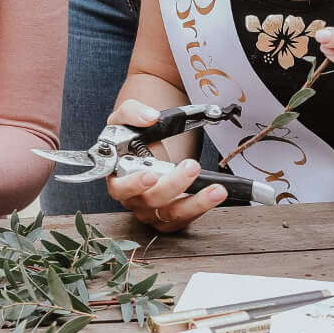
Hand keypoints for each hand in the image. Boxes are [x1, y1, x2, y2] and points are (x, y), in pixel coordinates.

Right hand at [102, 99, 226, 231]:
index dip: (133, 185)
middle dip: (173, 184)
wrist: (149, 148)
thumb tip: (149, 117)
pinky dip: (202, 208)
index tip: (150, 174)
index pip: (120, 188)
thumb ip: (132, 113)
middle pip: (150, 200)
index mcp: (118, 177)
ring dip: (196, 202)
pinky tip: (214, 195)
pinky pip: (185, 219)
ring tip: (216, 189)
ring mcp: (153, 211)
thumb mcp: (125, 119)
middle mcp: (134, 199)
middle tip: (191, 166)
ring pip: (172, 214)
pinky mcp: (171, 218)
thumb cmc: (132, 139)